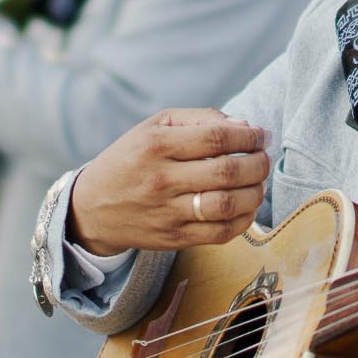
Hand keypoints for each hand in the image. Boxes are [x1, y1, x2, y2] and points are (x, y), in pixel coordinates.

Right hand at [68, 108, 269, 256]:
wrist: (92, 209)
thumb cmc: (131, 160)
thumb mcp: (154, 127)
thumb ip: (199, 119)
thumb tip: (244, 127)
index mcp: (156, 145)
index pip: (216, 137)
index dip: (248, 136)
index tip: (260, 136)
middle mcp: (162, 179)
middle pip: (227, 171)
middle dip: (258, 163)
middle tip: (264, 158)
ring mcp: (168, 212)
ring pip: (228, 204)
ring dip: (256, 192)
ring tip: (259, 182)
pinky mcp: (174, 238)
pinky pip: (220, 233)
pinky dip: (244, 220)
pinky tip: (247, 206)